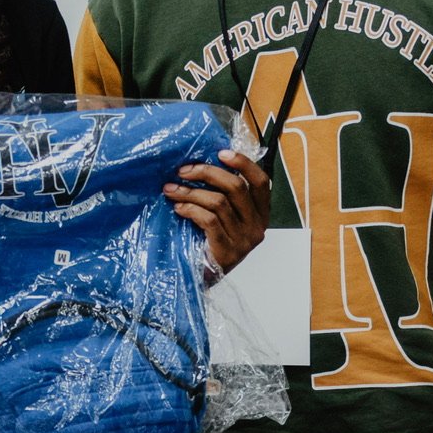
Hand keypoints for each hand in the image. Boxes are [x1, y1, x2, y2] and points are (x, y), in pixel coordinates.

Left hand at [164, 149, 270, 272]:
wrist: (202, 279)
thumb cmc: (210, 244)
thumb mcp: (225, 218)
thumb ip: (225, 196)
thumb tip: (203, 164)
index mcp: (260, 214)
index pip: (261, 182)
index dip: (243, 164)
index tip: (220, 153)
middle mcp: (257, 226)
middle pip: (236, 187)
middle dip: (206, 173)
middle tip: (183, 171)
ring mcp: (244, 240)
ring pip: (219, 202)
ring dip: (190, 192)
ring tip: (171, 190)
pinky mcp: (227, 251)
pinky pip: (208, 220)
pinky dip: (190, 209)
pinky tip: (178, 208)